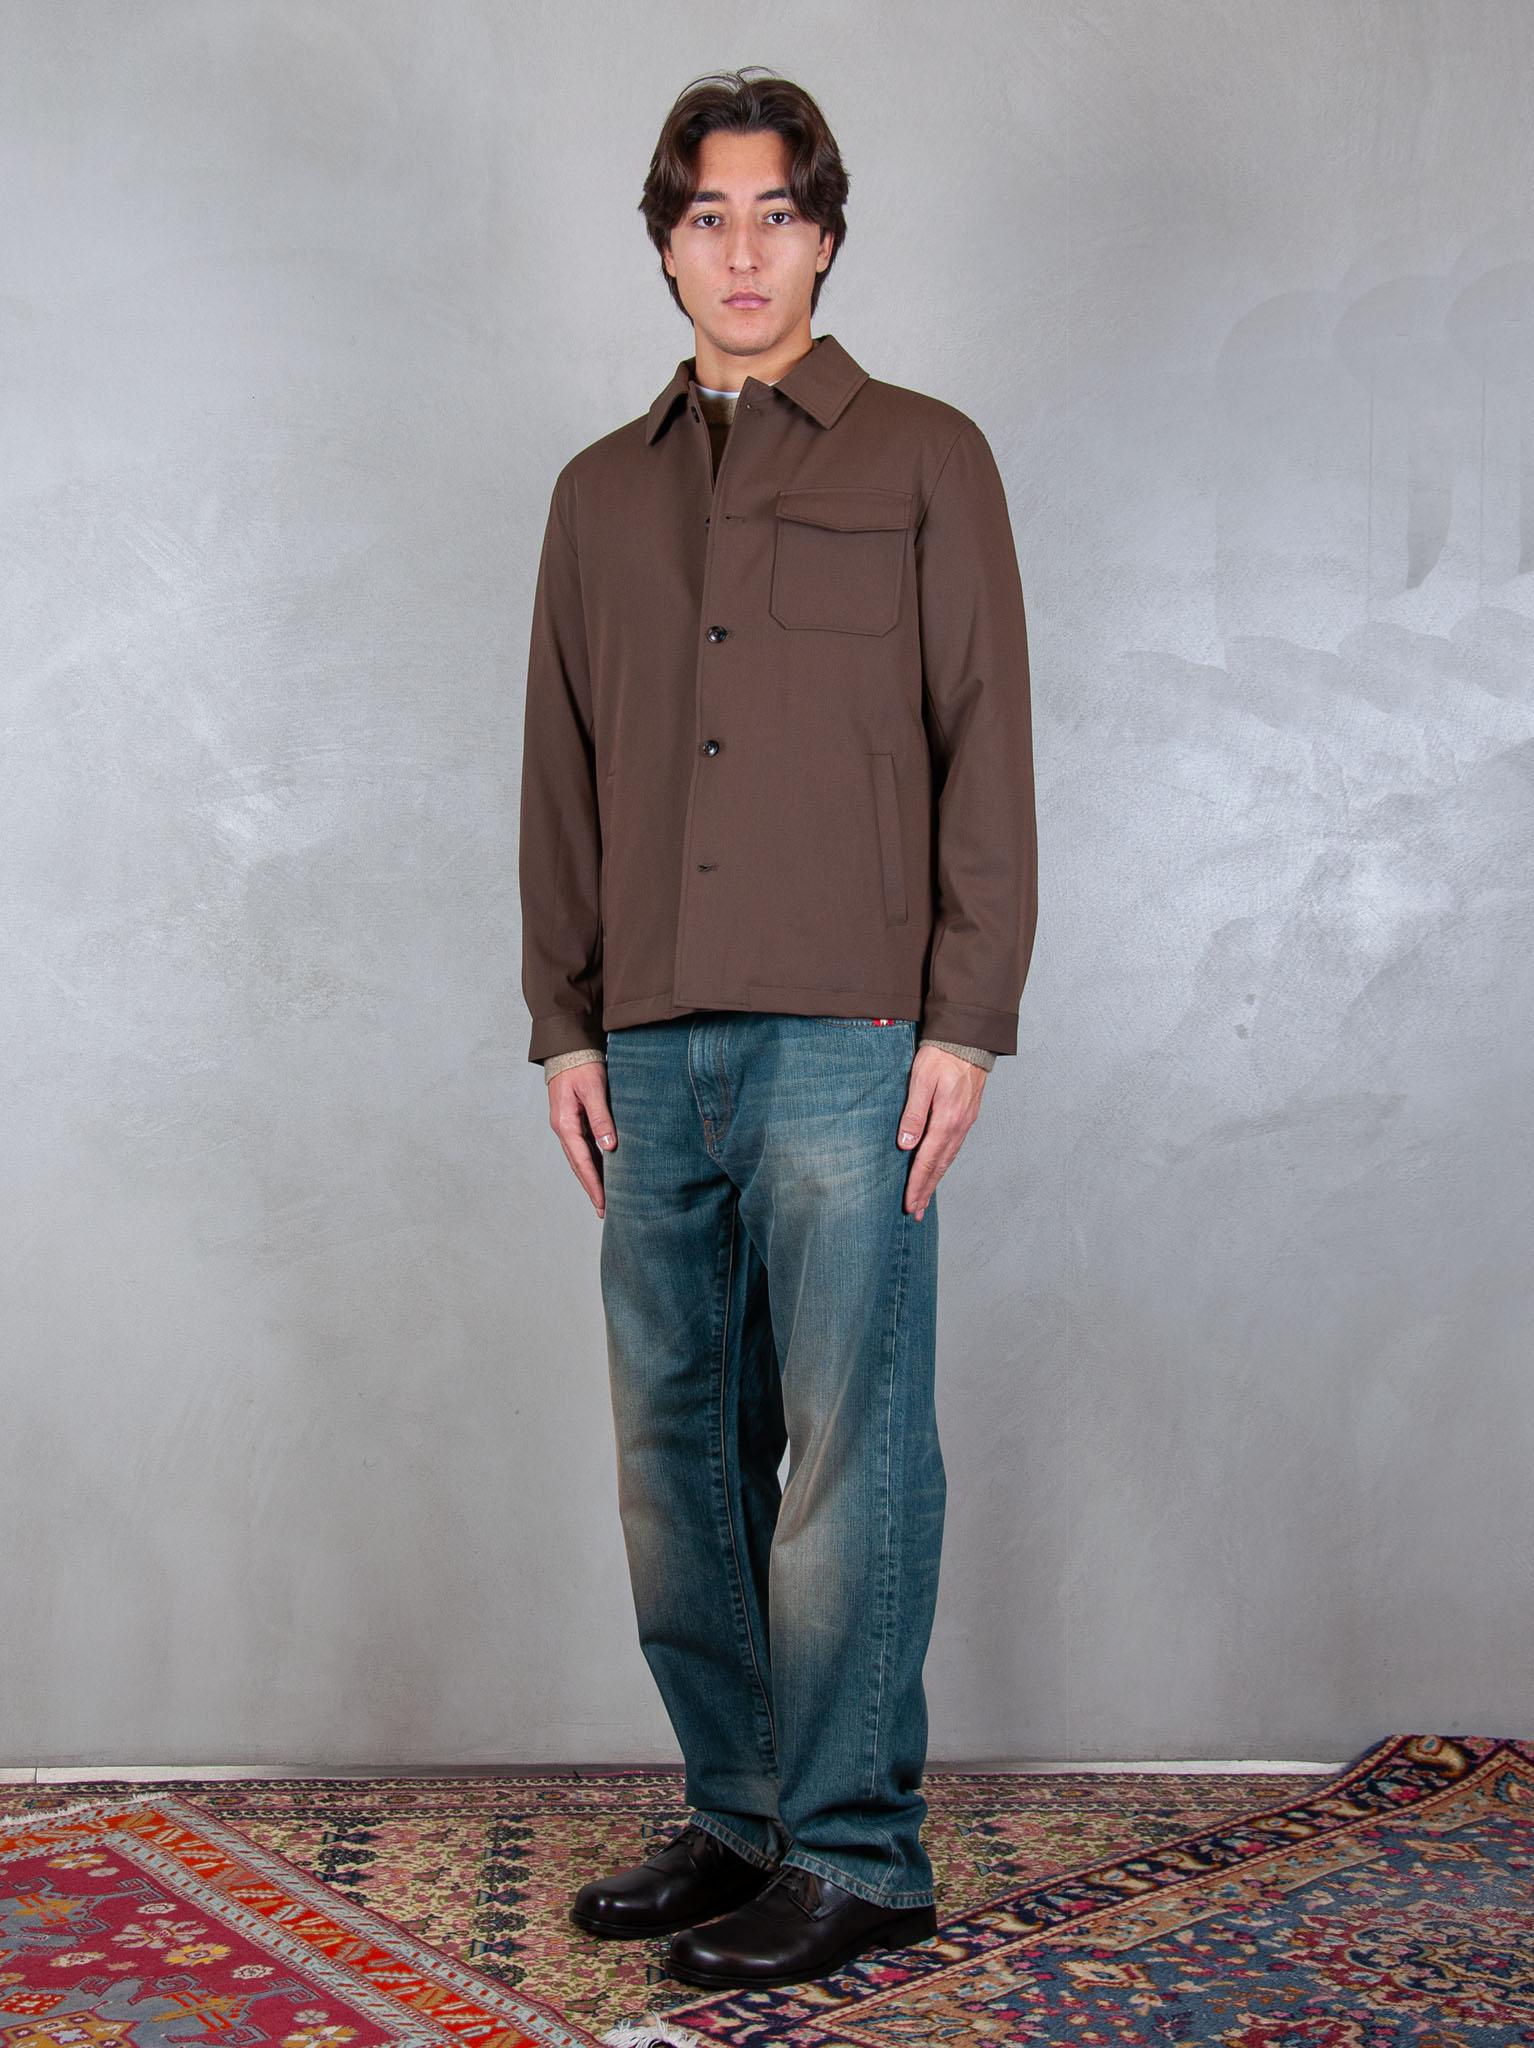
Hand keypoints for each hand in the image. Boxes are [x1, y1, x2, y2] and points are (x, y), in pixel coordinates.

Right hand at [547, 1061, 616, 1217]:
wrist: (568, 1047)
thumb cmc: (582, 1066)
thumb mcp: (594, 1089)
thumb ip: (601, 1117)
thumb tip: (610, 1146)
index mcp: (565, 1124)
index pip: (581, 1162)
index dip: (593, 1184)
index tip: (603, 1203)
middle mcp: (563, 1128)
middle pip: (578, 1165)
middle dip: (591, 1188)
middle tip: (604, 1211)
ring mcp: (567, 1125)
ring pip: (580, 1158)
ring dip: (591, 1178)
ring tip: (604, 1198)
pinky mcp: (574, 1119)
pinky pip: (583, 1147)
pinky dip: (592, 1162)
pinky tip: (602, 1171)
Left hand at [896, 1044, 986, 1219]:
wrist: (968, 1039)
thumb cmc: (941, 1056)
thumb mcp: (920, 1080)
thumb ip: (913, 1113)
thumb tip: (905, 1145)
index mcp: (946, 1119)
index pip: (928, 1160)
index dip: (917, 1184)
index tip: (909, 1204)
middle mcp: (959, 1126)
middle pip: (940, 1166)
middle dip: (926, 1190)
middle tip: (915, 1212)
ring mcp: (965, 1122)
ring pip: (949, 1159)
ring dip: (936, 1180)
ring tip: (924, 1198)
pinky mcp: (967, 1117)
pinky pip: (954, 1148)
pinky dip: (944, 1164)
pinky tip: (938, 1169)